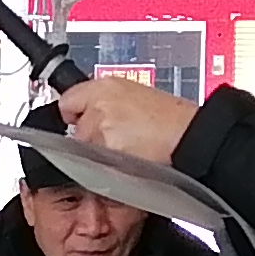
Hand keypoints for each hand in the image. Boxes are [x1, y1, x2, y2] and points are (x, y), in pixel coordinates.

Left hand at [56, 74, 198, 163]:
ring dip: (99, 155)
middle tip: (119, 137)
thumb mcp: (134, 94)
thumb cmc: (169, 119)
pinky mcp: (103, 156)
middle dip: (91, 137)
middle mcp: (98, 107)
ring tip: (129, 149)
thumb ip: (104, 101)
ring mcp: (99, 132)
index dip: (75, 113)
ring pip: (85, 152)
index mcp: (105, 87)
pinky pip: (95, 167)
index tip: (78, 119)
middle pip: (76, 131)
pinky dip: (107, 169)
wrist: (186, 136)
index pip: (68, 102)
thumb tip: (82, 111)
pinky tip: (129, 159)